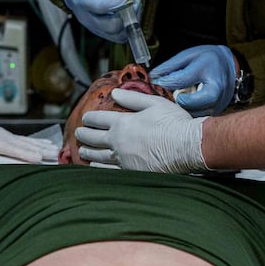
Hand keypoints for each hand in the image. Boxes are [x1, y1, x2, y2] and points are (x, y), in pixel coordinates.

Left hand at [0, 86, 50, 162]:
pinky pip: (29, 140)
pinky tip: (49, 144)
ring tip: (57, 151)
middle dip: (42, 151)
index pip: (15, 150)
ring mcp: (12, 137)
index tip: (39, 158)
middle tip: (56, 155)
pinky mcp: (13, 137)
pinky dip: (40, 142)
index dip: (27, 154)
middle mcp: (8, 139)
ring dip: (44, 146)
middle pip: (28, 146)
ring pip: (31, 142)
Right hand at [60, 0, 138, 41]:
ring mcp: (95, 28)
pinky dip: (130, 28)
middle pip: (109, 26)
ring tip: (136, 4)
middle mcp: (87, 18)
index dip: (115, 4)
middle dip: (128, 14)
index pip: (98, 6)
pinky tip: (134, 12)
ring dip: (132, 22)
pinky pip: (119, 37)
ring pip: (117, 34)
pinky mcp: (103, 32)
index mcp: (82, 0)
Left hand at [76, 89, 207, 172]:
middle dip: (84, 134)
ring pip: (98, 155)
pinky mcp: (130, 172)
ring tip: (83, 150)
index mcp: (123, 123)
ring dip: (88, 151)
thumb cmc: (174, 124)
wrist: (186, 147)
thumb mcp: (154, 103)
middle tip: (78, 133)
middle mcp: (118, 141)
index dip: (91, 118)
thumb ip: (132, 98)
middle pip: (94, 137)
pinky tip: (95, 166)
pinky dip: (98, 167)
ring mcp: (123, 158)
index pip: (99, 119)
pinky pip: (108, 170)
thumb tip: (115, 93)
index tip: (86, 118)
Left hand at [151, 45, 236, 115]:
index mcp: (207, 69)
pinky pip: (197, 116)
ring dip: (181, 108)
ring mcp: (218, 103)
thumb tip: (153, 77)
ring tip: (179, 99)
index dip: (165, 82)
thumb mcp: (189, 56)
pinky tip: (187, 104)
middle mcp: (215, 89)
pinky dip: (189, 112)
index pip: (181, 79)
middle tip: (172, 95)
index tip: (156, 83)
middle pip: (189, 102)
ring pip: (192, 113)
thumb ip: (170, 66)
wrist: (230, 66)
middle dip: (176, 100)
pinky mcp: (216, 112)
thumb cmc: (208, 59)